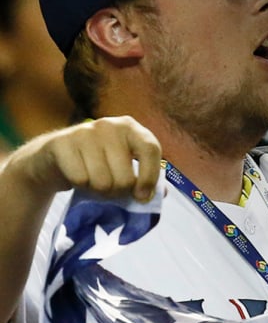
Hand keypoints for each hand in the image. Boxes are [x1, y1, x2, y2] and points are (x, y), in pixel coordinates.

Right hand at [6, 117, 161, 202]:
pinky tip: (78, 178)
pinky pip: (80, 179)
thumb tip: (158, 195)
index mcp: (131, 127)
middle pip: (125, 176)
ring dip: (98, 191)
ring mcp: (84, 132)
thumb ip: (145, 178)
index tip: (142, 197)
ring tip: (94, 182)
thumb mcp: (124, 164)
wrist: (54, 157)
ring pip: (102, 182)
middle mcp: (109, 125)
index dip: (150, 177)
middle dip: (118, 192)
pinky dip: (80, 186)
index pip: (150, 149)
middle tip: (111, 189)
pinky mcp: (62, 144)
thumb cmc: (98, 162)